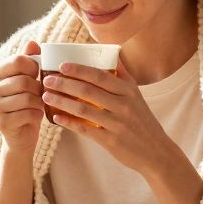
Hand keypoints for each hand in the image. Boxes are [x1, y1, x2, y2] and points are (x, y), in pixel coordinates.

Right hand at [0, 40, 44, 153]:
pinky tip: (34, 116)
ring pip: (27, 98)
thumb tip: (32, 42)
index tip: (36, 75)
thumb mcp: (28, 79)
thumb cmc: (26, 103)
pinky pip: (28, 114)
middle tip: (40, 94)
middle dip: (38, 88)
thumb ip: (29, 60)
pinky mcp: (2, 123)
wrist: (21, 134)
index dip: (34, 67)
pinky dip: (37, 115)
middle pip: (24, 81)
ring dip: (39, 102)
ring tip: (38, 105)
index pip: (19, 61)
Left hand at [41, 54, 174, 174]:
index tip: (61, 65)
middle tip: (47, 79)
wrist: (156, 152)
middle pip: (87, 90)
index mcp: (128, 90)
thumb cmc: (142, 121)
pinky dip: (68, 122)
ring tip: (46, 96)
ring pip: (83, 108)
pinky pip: (85, 129)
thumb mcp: (137, 95)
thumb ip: (123, 75)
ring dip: (61, 101)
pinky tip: (56, 117)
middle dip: (64, 83)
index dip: (78, 69)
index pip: (99, 75)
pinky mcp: (111, 141)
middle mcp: (123, 105)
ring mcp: (117, 123)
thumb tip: (113, 51)